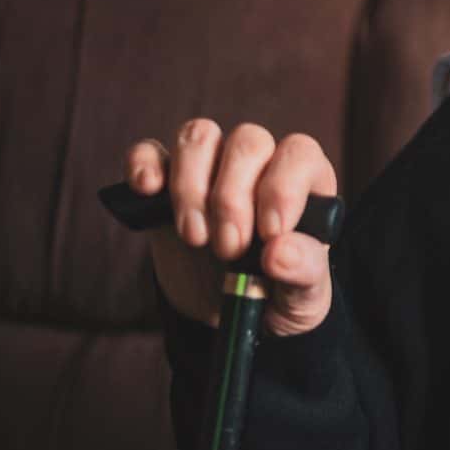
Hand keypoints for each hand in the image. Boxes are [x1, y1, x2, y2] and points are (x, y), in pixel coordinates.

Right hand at [126, 119, 335, 335]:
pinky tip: (148, 190)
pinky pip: (151, 151)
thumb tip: (280, 251)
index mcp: (305, 181)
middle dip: (232, 198)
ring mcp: (212, 168)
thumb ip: (304, 272)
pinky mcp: (168, 183)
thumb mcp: (305, 296)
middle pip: (248, 141)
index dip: (282, 188)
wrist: (232, 314)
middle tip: (228, 249)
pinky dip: (144, 162)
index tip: (270, 234)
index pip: (298, 153)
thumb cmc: (280, 295)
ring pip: (201, 136)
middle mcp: (261, 163)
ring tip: (193, 237)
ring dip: (190, 186)